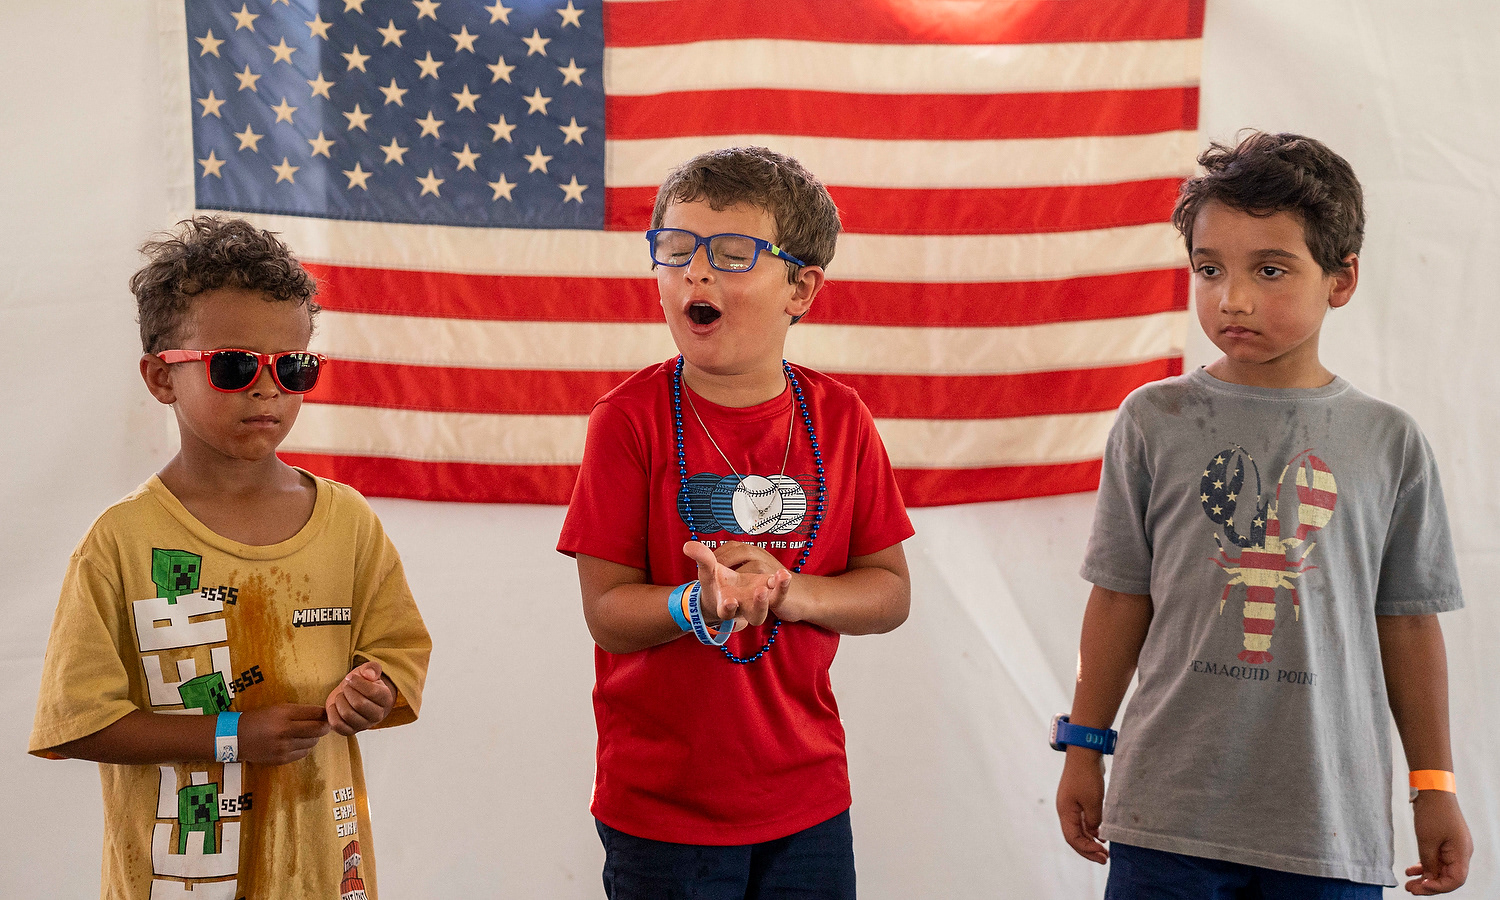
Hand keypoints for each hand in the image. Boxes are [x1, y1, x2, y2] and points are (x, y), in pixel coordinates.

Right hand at [237, 704, 329, 764]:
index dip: (324, 714)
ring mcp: (283, 746)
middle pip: (318, 729)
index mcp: (284, 713)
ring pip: (312, 742)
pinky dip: (304, 748)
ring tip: (305, 733)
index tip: (327, 714)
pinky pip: (303, 753)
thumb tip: (322, 715)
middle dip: (324, 727)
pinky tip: (296, 743)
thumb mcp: (278, 708)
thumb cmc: (259, 719)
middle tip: (324, 725)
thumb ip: (299, 712)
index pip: (315, 713)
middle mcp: (285, 730)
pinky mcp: (281, 759)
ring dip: (313, 738)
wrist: (235, 737)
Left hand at [325, 660, 396, 735]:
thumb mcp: (368, 671)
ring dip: (340, 701)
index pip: (372, 692)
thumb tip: (369, 675)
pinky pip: (338, 725)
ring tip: (341, 695)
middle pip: (359, 704)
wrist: (354, 695)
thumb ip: (371, 668)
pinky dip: (332, 713)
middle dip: (348, 691)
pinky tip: (334, 705)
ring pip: (347, 715)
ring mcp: (364, 725)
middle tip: (346, 686)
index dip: (357, 683)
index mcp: (386, 698)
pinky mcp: (350, 731)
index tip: (351, 678)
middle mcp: (378, 715)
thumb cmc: (362, 682)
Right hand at [683, 541, 787, 629]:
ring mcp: (759, 602)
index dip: (728, 608)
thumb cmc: (715, 584)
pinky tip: (783, 572)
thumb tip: (688, 545)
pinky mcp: (769, 593)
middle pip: (755, 616)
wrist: (727, 592)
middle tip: (761, 592)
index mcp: (727, 606)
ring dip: (777, 592)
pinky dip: (782, 584)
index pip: (727, 612)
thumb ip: (701, 559)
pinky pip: (779, 592)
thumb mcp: (707, 571)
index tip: (730, 601)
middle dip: (759, 605)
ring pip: (771, 605)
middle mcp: (745, 608)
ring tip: (781, 577)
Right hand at [1056, 748, 1108, 863]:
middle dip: (1088, 849)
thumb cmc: (1087, 777)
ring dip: (1090, 841)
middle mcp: (1065, 810)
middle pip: (1074, 836)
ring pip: (1078, 829)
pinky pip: (1083, 820)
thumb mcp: (1093, 802)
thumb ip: (1094, 821)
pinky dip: (1091, 830)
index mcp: (1065, 812)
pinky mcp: (1078, 799)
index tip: (1102, 855)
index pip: (1072, 839)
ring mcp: (1071, 805)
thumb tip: (1095, 834)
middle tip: (1104, 859)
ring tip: (1104, 850)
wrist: (1084, 753)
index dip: (1087, 850)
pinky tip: (1101, 834)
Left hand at [1405, 791, 1470, 893]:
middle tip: (1410, 890)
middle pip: (1448, 877)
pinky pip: (1436, 860)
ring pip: (1441, 870)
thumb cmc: (1432, 812)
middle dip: (1429, 886)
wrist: (1432, 789)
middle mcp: (1461, 853)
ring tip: (1408, 884)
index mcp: (1462, 853)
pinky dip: (1425, 866)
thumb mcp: (1427, 839)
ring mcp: (1453, 848)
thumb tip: (1429, 879)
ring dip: (1425, 877)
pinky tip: (1410, 870)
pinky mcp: (1444, 842)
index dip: (1439, 887)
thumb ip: (1429, 861)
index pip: (1455, 880)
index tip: (1422, 886)